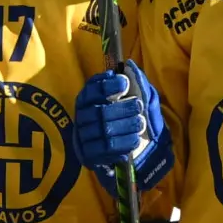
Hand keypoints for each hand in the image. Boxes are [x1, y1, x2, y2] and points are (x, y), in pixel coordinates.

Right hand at [71, 68, 169, 185]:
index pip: (92, 90)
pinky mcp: (89, 156)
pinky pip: (105, 151)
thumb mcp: (132, 98)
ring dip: (125, 127)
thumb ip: (133, 82)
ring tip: (140, 124)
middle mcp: (82, 117)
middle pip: (99, 112)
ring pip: (103, 132)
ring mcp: (83, 138)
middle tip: (139, 107)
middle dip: (121, 109)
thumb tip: (130, 66)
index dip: (107, 86)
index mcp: (87, 99)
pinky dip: (122, 145)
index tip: (125, 83)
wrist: (124, 149)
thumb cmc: (126, 117)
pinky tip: (135, 141)